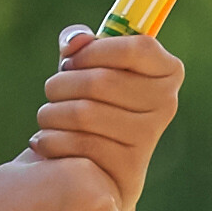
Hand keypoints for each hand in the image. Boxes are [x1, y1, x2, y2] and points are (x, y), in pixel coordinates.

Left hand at [26, 23, 184, 210]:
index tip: (72, 61)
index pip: (135, 48)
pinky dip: (50, 140)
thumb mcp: (90, 67)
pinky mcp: (128, 167)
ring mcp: (149, 136)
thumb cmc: (94, 104)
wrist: (98, 168)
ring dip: (51, 113)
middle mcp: (166, 102)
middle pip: (100, 81)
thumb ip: (81, 45)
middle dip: (61, 83)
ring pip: (84, 113)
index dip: (94, 51)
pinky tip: (44, 141)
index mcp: (167, 70)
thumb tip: (75, 42)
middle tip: (53, 90)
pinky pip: (78, 144)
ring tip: (47, 116)